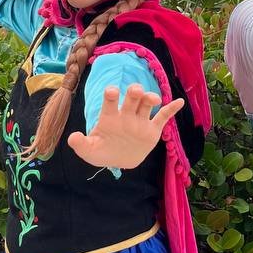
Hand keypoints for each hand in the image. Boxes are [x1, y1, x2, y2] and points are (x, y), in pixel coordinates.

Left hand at [67, 83, 184, 169]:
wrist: (118, 161)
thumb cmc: (102, 151)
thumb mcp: (89, 151)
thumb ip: (81, 144)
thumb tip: (73, 138)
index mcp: (110, 117)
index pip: (110, 101)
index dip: (111, 95)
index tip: (112, 91)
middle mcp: (126, 115)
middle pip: (132, 98)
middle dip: (134, 92)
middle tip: (135, 91)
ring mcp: (140, 121)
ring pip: (146, 104)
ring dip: (150, 98)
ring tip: (153, 99)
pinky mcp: (152, 130)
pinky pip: (163, 117)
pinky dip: (171, 109)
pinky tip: (179, 102)